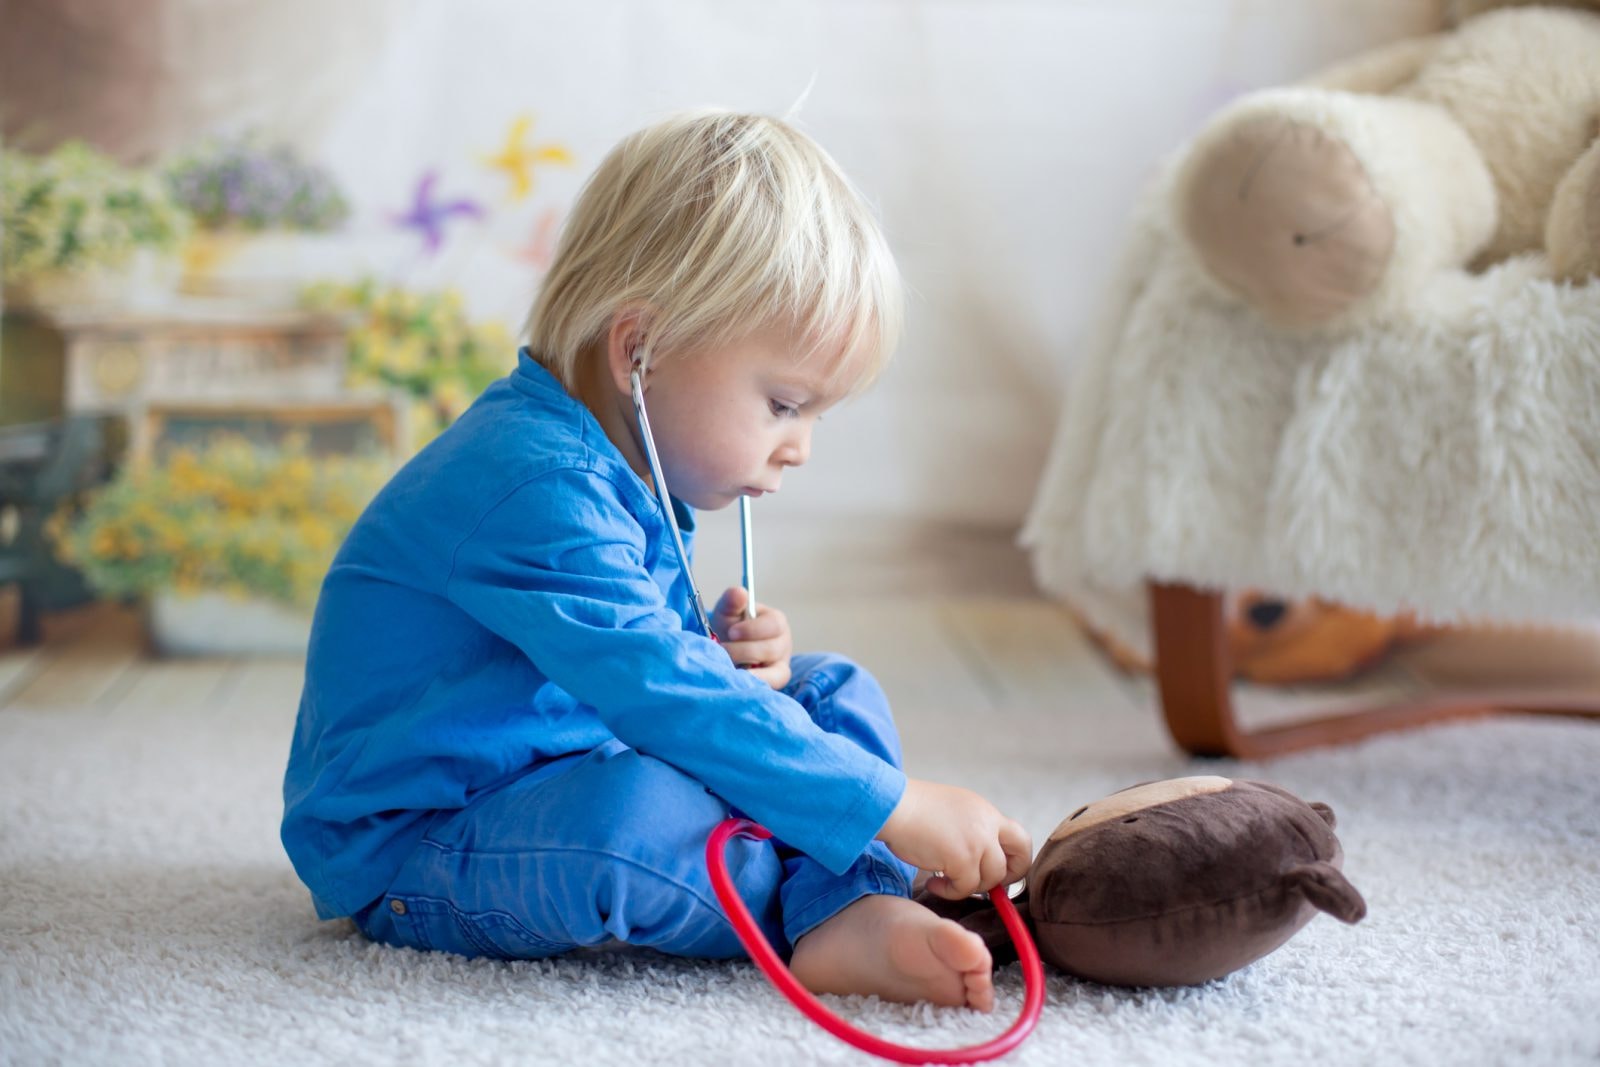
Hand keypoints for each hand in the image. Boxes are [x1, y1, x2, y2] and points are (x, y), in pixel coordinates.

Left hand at [711, 586, 792, 689]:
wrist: (726, 647)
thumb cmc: (730, 627)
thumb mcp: (728, 611)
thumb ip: (732, 601)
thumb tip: (739, 594)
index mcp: (776, 622)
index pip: (773, 625)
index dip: (752, 629)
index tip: (731, 632)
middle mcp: (783, 644)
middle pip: (772, 649)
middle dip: (744, 651)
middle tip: (722, 650)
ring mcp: (780, 665)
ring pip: (775, 672)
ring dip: (750, 671)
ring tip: (729, 668)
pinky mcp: (774, 682)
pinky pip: (772, 687)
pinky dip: (757, 684)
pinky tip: (739, 682)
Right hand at [875, 779, 1031, 899]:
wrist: (892, 805)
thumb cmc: (911, 809)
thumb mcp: (951, 811)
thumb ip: (970, 829)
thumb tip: (977, 859)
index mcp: (984, 812)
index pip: (1020, 837)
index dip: (1015, 860)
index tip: (999, 872)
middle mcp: (987, 824)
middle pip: (1019, 858)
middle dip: (1008, 878)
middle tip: (984, 885)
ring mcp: (977, 841)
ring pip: (990, 879)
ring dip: (967, 886)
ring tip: (943, 880)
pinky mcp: (962, 858)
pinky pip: (965, 888)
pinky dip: (949, 891)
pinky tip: (933, 884)